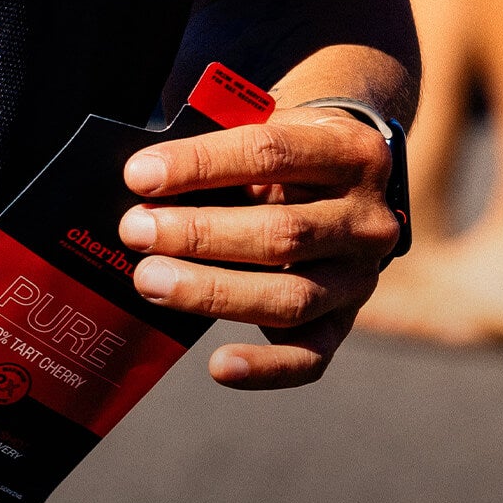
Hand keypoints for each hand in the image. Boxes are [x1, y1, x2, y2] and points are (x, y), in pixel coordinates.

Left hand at [115, 105, 401, 388]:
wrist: (347, 188)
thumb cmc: (287, 161)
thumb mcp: (268, 133)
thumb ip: (218, 157)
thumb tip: (143, 188)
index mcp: (350, 153)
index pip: (272, 155)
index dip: (201, 165)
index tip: (140, 176)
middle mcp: (366, 220)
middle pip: (283, 234)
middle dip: (199, 234)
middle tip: (137, 232)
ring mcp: (359, 278)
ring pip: (291, 298)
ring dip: (213, 292)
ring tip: (150, 280)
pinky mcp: (342, 323)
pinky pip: (310, 358)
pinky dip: (265, 369)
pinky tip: (219, 366)